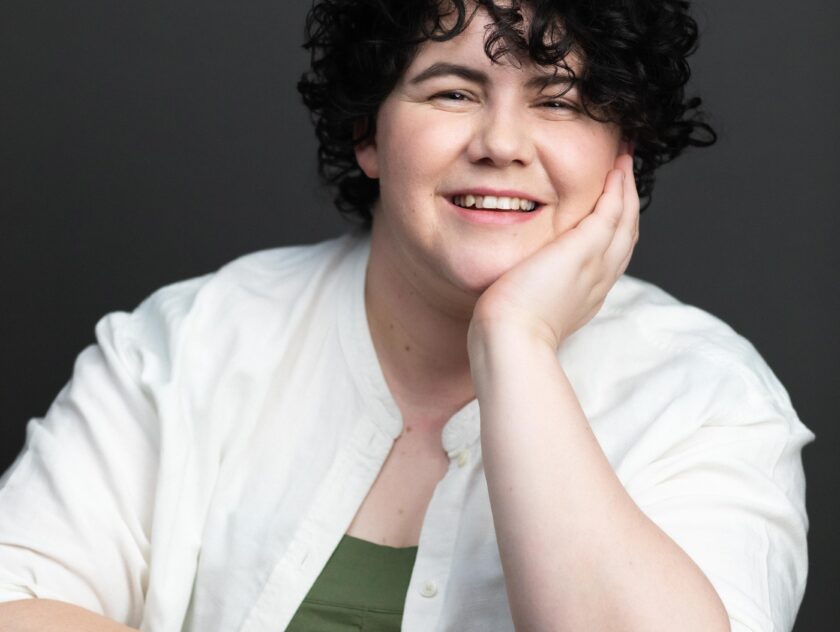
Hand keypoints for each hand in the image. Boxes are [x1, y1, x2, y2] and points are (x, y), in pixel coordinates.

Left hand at [469, 150, 638, 350]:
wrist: (511, 338)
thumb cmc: (506, 330)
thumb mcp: (525, 307)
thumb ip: (529, 290)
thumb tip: (515, 282)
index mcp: (586, 296)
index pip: (608, 256)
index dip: (613, 229)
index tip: (609, 207)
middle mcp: (599, 280)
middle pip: (626, 236)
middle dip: (628, 203)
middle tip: (626, 173)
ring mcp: (596, 264)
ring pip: (625, 220)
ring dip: (628, 188)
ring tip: (625, 160)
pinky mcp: (585, 249)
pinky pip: (612, 211)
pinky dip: (618, 188)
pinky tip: (616, 168)